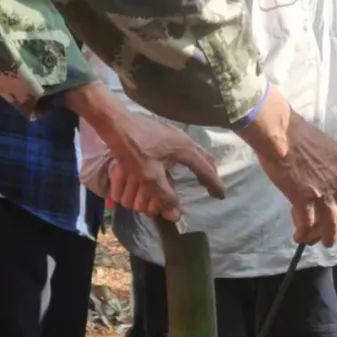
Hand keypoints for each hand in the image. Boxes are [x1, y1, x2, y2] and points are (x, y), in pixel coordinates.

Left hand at [65, 83, 224, 219]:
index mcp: (185, 149)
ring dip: (199, 165)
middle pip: (204, 158)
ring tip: (200, 175)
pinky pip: (184, 148)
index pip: (205, 169)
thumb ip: (164, 195)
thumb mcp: (149, 175)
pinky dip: (188, 158)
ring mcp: (174, 133)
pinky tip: (180, 163)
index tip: (221, 195)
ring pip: (194, 152)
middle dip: (210, 173)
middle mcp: (184, 139)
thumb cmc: (133, 147)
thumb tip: (176, 215)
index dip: (213, 184)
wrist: (115, 121)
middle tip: (213, 187)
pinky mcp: (164, 132)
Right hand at [239, 89, 336, 245]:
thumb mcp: (323, 143)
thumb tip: (321, 167)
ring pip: (331, 223)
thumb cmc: (296, 132)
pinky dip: (304, 233)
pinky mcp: (302, 200)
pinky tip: (299, 237)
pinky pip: (307, 223)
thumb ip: (327, 160)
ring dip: (329, 236)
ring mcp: (321, 192)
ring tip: (326, 243)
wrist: (280, 134)